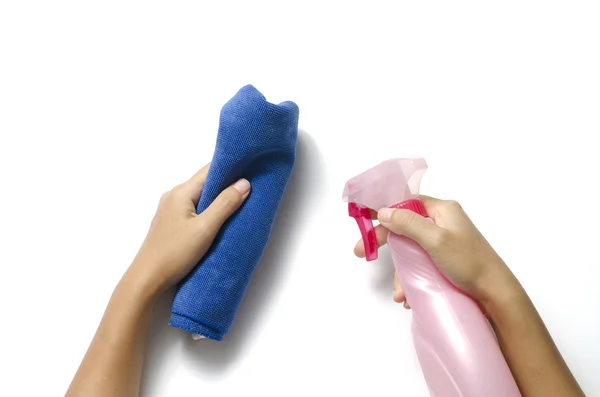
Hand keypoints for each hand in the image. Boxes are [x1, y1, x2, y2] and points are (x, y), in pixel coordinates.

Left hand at [127, 163, 249, 294]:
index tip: (251, 169)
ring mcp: (171, 210)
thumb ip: (225, 204)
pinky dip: (209, 211)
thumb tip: (244, 183)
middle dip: (227, 185)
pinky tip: (221, 220)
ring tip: (240, 204)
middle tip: (251, 188)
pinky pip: (195, 209)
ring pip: (201, 197)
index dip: (231, 168)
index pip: (210, 170)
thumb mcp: (205, 228)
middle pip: (206, 183)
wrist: (147, 279)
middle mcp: (174, 196)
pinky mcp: (172, 223)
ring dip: (219, 200)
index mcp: (181, 192)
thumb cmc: (174, 253)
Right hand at [354, 196, 518, 307]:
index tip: (363, 220)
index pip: (405, 203)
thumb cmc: (468, 261)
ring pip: (411, 249)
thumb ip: (408, 223)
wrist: (496, 293)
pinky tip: (409, 294)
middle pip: (404, 226)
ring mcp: (443, 242)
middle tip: (362, 253)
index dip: (384, 211)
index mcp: (442, 210)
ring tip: (399, 292)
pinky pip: (420, 263)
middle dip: (385, 242)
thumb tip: (383, 211)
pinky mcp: (445, 260)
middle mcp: (442, 222)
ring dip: (400, 269)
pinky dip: (411, 277)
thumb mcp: (435, 240)